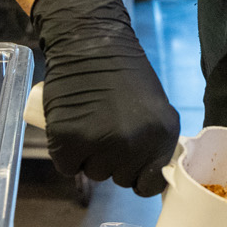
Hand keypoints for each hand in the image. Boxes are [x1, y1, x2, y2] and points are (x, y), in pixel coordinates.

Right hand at [30, 0, 178, 195]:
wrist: (90, 43)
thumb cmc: (122, 72)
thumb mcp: (154, 107)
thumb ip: (155, 140)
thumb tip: (150, 171)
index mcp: (161, 135)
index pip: (150, 184)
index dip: (138, 176)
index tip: (129, 164)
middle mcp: (134, 144)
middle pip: (119, 179)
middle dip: (112, 161)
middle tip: (104, 129)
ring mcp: (100, 144)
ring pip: (93, 173)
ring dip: (88, 157)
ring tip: (88, 124)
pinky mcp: (68, 141)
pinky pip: (67, 166)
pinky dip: (65, 153)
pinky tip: (71, 127)